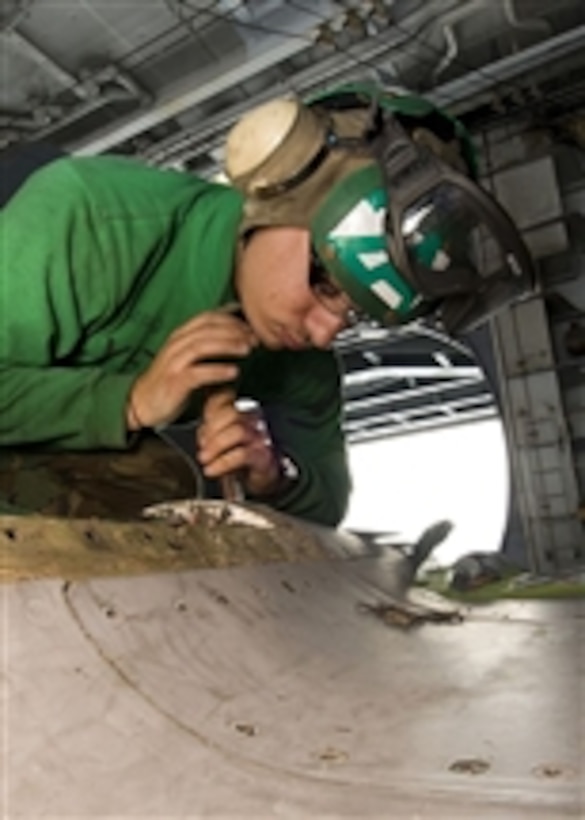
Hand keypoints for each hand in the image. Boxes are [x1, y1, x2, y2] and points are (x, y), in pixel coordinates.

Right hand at [126, 312, 256, 429]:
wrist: (142, 402)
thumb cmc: (171, 380)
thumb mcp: (188, 357)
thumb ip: (207, 345)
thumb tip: (237, 334)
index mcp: (180, 335)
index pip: (207, 317)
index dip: (231, 318)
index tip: (251, 326)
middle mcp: (176, 344)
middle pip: (208, 328)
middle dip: (234, 330)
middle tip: (255, 338)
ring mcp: (174, 362)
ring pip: (202, 345)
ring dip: (228, 345)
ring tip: (248, 349)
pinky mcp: (174, 381)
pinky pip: (198, 372)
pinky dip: (218, 370)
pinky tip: (234, 372)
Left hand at [197, 389, 282, 496]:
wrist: (253, 483)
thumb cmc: (234, 458)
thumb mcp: (217, 439)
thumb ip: (209, 428)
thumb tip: (201, 431)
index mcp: (241, 410)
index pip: (226, 398)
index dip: (210, 412)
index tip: (201, 431)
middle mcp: (255, 420)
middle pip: (233, 412)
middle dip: (212, 429)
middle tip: (201, 445)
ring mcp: (262, 437)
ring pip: (239, 431)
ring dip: (216, 445)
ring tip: (204, 458)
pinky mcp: (265, 457)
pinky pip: (243, 454)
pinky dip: (223, 463)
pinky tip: (211, 470)